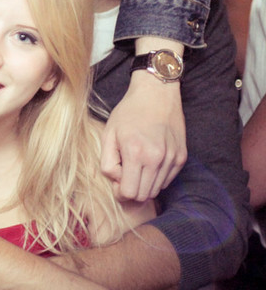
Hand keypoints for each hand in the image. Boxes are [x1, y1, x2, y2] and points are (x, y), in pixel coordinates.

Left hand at [100, 70, 184, 200]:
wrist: (156, 93)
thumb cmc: (128, 113)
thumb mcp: (108, 134)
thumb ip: (107, 163)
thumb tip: (118, 182)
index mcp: (135, 152)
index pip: (129, 193)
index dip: (120, 191)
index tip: (117, 179)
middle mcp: (156, 158)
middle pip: (143, 195)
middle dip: (132, 190)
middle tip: (125, 174)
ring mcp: (172, 159)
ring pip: (156, 190)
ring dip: (145, 184)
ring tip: (137, 165)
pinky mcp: (181, 157)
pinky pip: (167, 180)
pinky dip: (157, 177)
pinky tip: (149, 162)